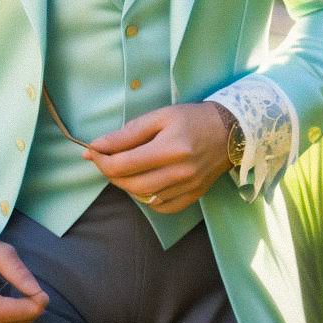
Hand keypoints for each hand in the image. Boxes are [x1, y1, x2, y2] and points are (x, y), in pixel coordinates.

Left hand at [82, 103, 231, 212]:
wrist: (230, 131)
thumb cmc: (192, 118)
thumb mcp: (160, 116)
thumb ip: (128, 133)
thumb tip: (97, 146)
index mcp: (169, 148)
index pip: (123, 164)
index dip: (101, 160)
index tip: (92, 150)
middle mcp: (179, 172)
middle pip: (130, 184)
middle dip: (110, 172)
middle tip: (104, 158)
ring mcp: (187, 188)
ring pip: (143, 197)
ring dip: (125, 184)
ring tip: (123, 167)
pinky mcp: (193, 196)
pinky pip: (161, 206)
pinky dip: (146, 197)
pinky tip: (144, 181)